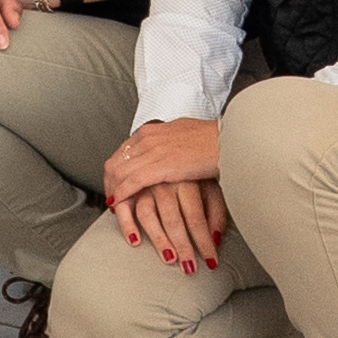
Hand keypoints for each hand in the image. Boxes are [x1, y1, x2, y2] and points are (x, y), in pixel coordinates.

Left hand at [102, 114, 227, 270]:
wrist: (228, 140)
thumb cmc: (212, 140)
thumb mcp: (182, 137)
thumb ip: (168, 145)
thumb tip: (165, 154)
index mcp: (152, 130)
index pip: (123, 151)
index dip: (116, 170)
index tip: (115, 183)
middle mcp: (147, 138)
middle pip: (116, 161)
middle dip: (110, 182)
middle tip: (112, 198)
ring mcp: (152, 151)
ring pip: (120, 172)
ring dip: (114, 191)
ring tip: (114, 206)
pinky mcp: (161, 166)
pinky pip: (132, 181)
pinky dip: (123, 193)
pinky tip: (119, 203)